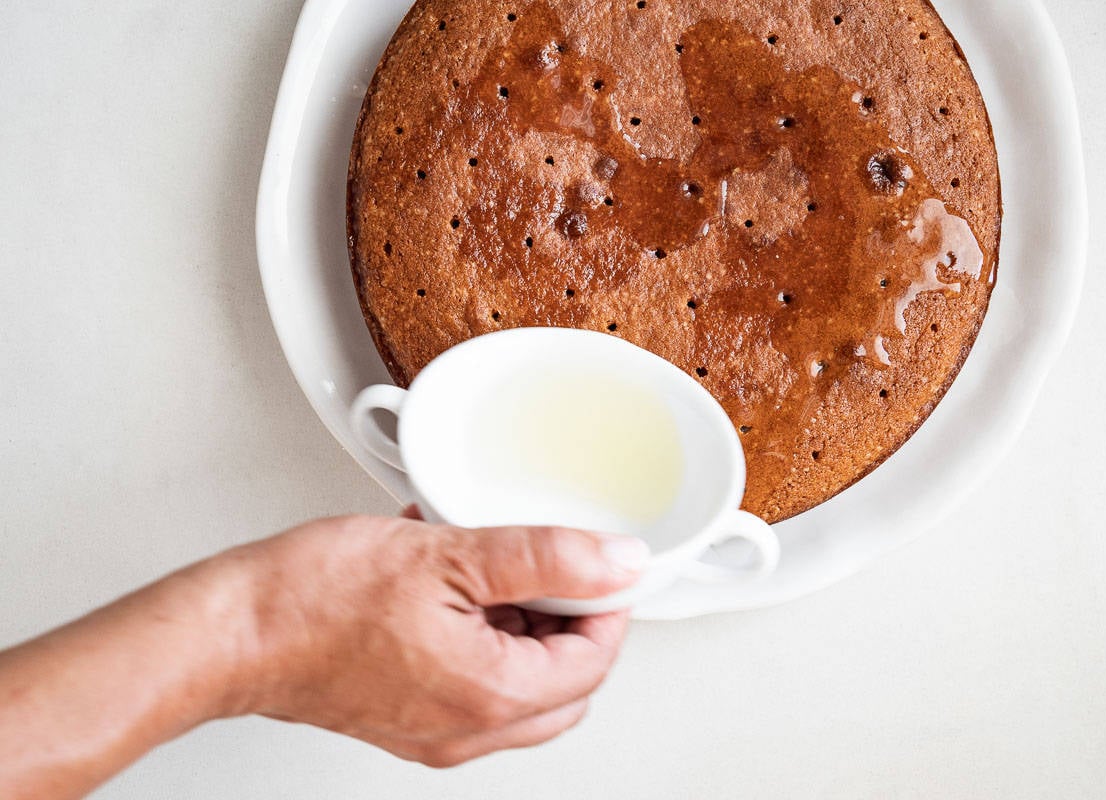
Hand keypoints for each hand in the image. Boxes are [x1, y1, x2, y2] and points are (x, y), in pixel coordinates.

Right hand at [217, 512, 648, 766]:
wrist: (230, 631)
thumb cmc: (313, 600)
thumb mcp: (448, 555)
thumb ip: (545, 558)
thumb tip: (616, 561)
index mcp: (492, 695)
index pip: (595, 660)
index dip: (605, 602)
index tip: (595, 563)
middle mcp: (468, 728)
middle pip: (565, 681)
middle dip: (568, 619)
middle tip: (548, 567)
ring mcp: (434, 729)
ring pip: (520, 684)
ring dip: (521, 624)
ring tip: (485, 566)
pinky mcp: (406, 716)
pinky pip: (472, 683)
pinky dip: (478, 635)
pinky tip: (446, 582)